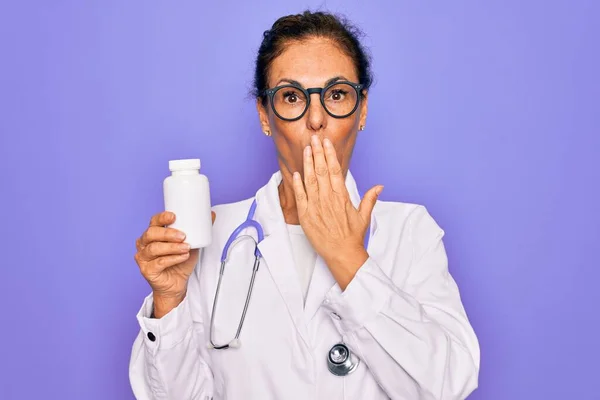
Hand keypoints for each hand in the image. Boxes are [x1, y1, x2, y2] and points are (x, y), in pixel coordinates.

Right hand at [134, 211, 215, 316]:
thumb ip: (199, 229)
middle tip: (183, 236)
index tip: (174, 217)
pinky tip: (183, 257)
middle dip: (168, 233)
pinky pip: (159, 262)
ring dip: (172, 247)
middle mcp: (144, 244)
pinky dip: (172, 259)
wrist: (176, 284)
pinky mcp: (147, 270)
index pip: (154, 221)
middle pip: (151, 234)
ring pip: (154, 248)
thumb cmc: (180, 261)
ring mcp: (143, 257)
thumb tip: (212, 214)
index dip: (162, 217)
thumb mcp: (191, 243)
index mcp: (153, 233)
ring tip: (186, 247)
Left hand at [292, 135, 382, 289]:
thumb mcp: (364, 216)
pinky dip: (297, 184)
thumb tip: (379, 186)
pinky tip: (296, 173)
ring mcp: (316, 206)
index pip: (334, 169)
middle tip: (314, 137)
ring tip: (306, 149)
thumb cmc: (353, 236)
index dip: (329, 154)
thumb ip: (370, 199)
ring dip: (307, 163)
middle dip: (317, 152)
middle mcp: (328, 198)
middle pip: (321, 170)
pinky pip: (300, 196)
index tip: (326, 142)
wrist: (342, 254)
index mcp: (342, 196)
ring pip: (310, 180)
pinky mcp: (306, 215)